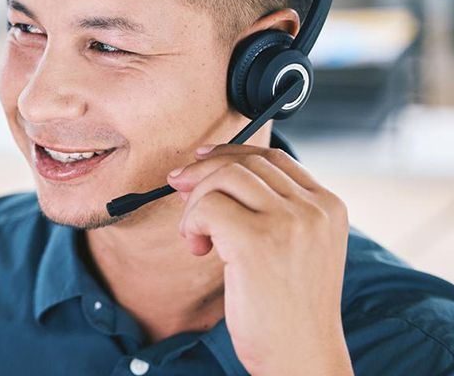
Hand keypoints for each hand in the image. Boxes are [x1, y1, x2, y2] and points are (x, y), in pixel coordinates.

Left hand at [167, 143, 352, 375]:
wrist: (301, 357)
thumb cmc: (288, 309)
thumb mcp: (296, 248)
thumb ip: (271, 209)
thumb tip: (205, 170)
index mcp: (329, 207)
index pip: (273, 157)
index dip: (231, 154)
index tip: (200, 161)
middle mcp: (314, 209)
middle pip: (244, 164)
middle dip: (204, 175)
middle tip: (181, 194)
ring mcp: (289, 223)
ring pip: (223, 179)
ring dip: (197, 203)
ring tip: (198, 237)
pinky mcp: (258, 241)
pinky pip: (207, 207)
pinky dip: (192, 223)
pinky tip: (199, 248)